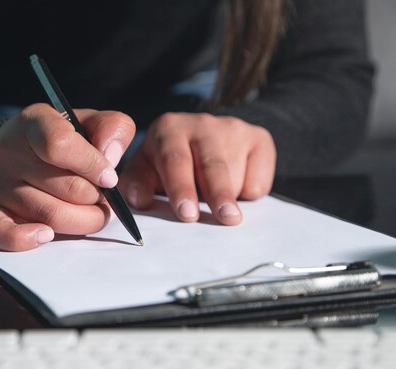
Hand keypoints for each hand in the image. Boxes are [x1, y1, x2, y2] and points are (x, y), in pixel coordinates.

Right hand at [0, 103, 134, 250]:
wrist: (10, 151)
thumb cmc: (57, 138)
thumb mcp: (87, 122)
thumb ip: (111, 128)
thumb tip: (111, 157)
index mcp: (34, 123)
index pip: (60, 145)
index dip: (92, 165)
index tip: (109, 178)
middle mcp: (10, 153)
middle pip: (67, 188)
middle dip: (96, 198)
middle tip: (103, 197)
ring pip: (50, 215)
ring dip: (82, 221)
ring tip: (91, 213)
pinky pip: (2, 234)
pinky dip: (26, 239)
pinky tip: (46, 235)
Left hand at [120, 112, 275, 224]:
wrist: (200, 147)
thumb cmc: (166, 166)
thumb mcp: (144, 172)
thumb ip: (136, 184)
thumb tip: (139, 200)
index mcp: (168, 129)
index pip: (175, 160)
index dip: (181, 188)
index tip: (187, 214)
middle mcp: (201, 123)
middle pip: (211, 164)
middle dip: (217, 193)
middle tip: (224, 218)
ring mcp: (232, 127)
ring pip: (236, 173)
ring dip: (229, 197)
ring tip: (222, 210)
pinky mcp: (259, 137)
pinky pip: (259, 175)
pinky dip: (251, 191)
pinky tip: (237, 190)